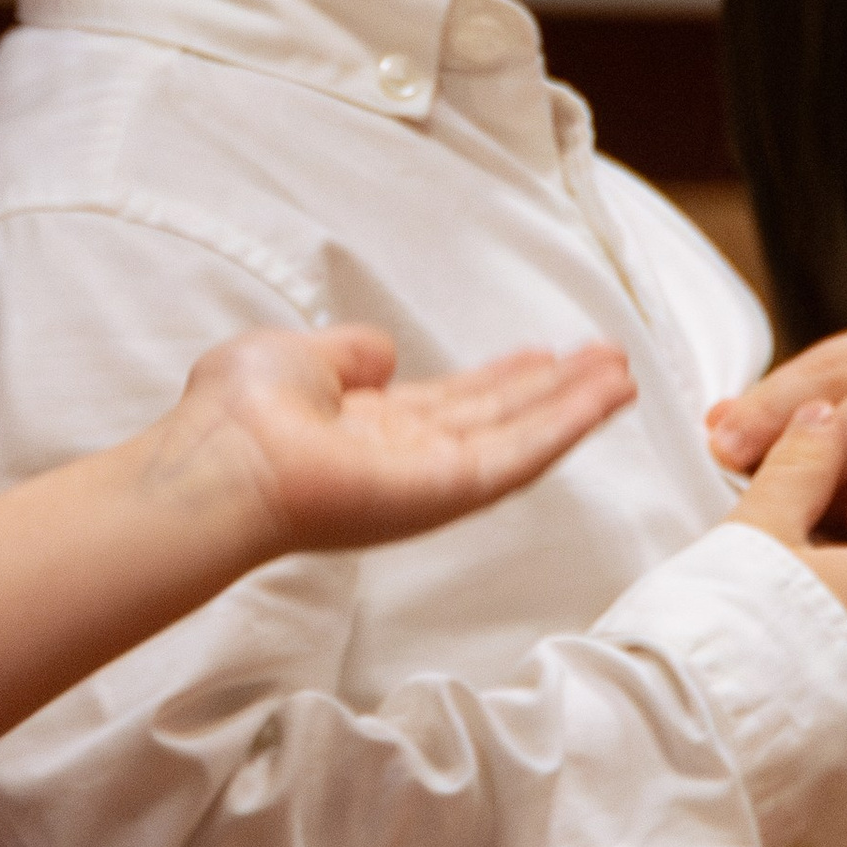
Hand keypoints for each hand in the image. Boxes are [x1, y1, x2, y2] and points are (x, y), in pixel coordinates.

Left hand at [169, 324, 635, 562]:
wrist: (222, 458)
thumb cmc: (237, 411)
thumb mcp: (298, 358)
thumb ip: (350, 356)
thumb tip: (385, 354)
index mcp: (369, 427)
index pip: (451, 402)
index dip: (501, 379)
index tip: (544, 356)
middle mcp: (406, 458)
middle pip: (497, 419)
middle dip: (554, 391)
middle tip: (607, 360)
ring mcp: (431, 479)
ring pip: (519, 437)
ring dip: (574, 405)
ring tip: (624, 373)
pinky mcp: (448, 492)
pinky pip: (520, 457)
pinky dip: (567, 425)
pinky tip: (605, 397)